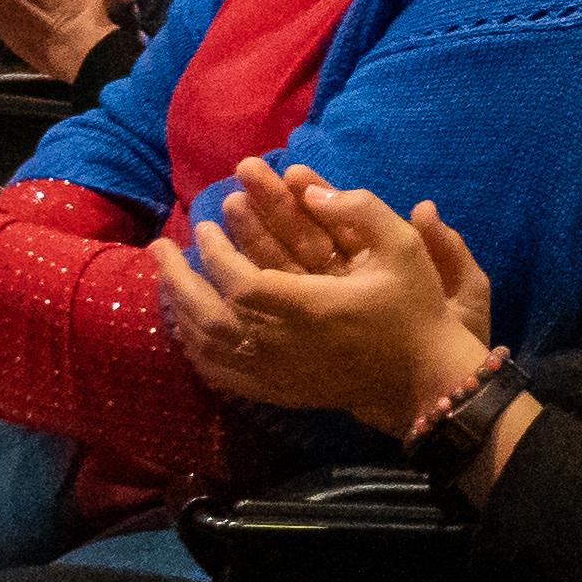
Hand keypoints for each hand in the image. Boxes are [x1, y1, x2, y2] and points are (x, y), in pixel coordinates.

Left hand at [159, 160, 492, 425]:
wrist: (422, 377)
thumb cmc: (413, 309)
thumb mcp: (404, 248)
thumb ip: (362, 210)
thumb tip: (313, 190)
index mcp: (311, 307)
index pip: (240, 282)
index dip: (215, 253)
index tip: (206, 224)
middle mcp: (283, 344)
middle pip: (208, 315)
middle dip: (177, 277)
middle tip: (160, 248)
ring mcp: (276, 373)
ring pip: (207, 346)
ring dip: (179, 310)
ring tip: (165, 280)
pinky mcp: (276, 391)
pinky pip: (220, 374)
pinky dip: (195, 350)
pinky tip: (185, 329)